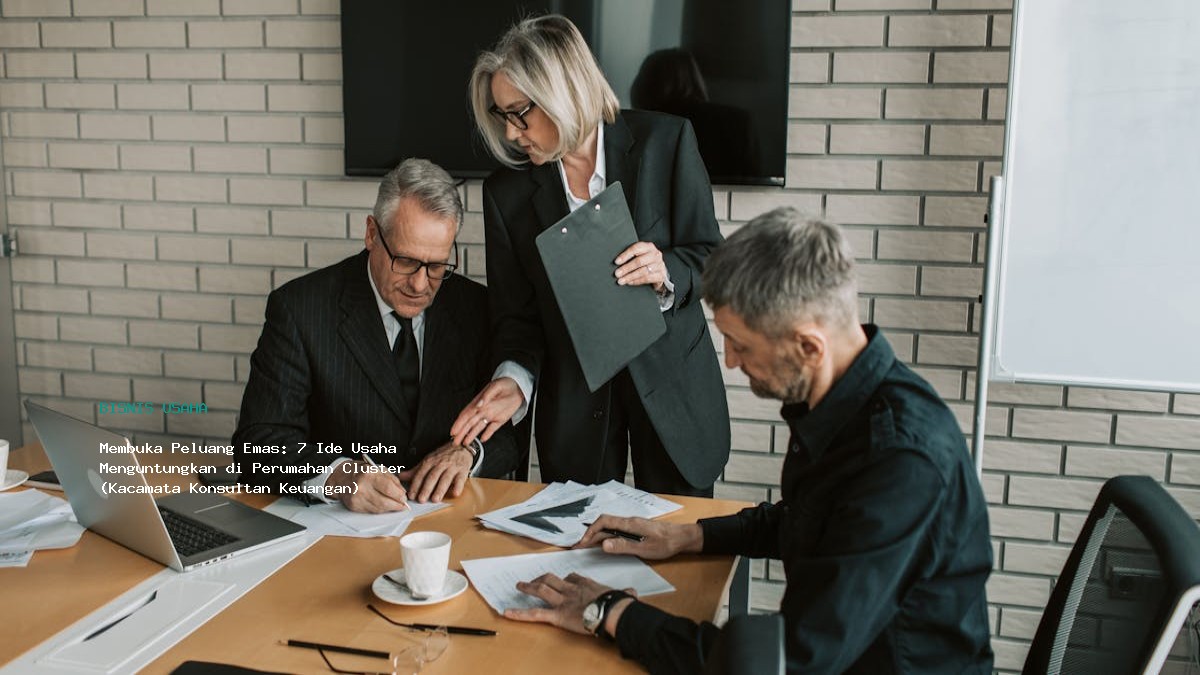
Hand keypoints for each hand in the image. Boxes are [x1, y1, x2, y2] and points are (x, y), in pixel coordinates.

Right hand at [326, 462, 408, 512]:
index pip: (388, 488)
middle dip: (397, 505)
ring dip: (390, 508)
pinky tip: (385, 506)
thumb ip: (392, 479)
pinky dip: (381, 510)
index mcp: (368, 474)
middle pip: (384, 501)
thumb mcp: (378, 469)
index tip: (404, 497)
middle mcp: (361, 487)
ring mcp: (356, 498)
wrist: (341, 477)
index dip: (399, 495)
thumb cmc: (361, 471)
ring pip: (379, 508)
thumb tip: (402, 492)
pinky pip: (372, 511)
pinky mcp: (354, 506)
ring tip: (396, 505)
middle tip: (403, 505)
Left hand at [407, 442, 472, 502]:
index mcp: (430, 461)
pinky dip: (458, 486)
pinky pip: (460, 479)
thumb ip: (415, 471)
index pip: (421, 474)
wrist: (461, 447)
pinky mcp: (463, 470)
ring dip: (440, 489)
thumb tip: (401, 476)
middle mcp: (440, 464)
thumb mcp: (428, 460)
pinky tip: (455, 493)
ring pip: (445, 479)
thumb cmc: (443, 456)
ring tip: (435, 499)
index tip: (412, 495)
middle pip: (432, 477)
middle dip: (426, 489)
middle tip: (421, 499)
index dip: (416, 485)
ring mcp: (452, 467)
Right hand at [450, 377, 523, 446]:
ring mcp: (491, 415)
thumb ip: (486, 396)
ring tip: (465, 443)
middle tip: (455, 442)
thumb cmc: (505, 384)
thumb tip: (478, 405)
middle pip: (470, 424)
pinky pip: (492, 428)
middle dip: (461, 433)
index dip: (458, 424)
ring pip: (478, 428)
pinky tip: (482, 439)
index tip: (453, 431)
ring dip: (471, 435)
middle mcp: (483, 410)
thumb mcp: (495, 387)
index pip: (466, 415)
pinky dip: (487, 434)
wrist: (517, 386)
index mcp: (479, 403)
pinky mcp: (500, 419)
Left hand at [504, 572, 635, 635]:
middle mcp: (572, 589)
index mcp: (587, 585)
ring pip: (542, 590)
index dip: (566, 579)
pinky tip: (508, 613)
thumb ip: (626, 594)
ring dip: (529, 587)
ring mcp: (563, 601)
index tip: (564, 580)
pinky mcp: (557, 615)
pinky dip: (520, 614)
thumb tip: (633, 594)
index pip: (573, 577)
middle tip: (533, 580)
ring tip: (519, 586)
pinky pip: (536, 614)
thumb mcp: (623, 596)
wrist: (613, 611)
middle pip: (553, 579)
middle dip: (541, 578)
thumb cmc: (619, 604)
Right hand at [575, 515, 703, 559]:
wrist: (682, 538)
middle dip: (589, 535)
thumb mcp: (644, 548)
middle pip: (604, 524)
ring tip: (587, 546)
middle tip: (579, 547)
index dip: (590, 532)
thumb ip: (623, 546)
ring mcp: (632, 525)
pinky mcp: (636, 529)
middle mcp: (629, 522)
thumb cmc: (666, 543)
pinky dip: (606, 536)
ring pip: (609, 527)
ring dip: (597, 535)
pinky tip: (604, 544)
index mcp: (629, 524)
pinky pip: (616, 530)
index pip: (603, 522)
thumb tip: (604, 544)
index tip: (582, 542)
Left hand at [614, 242, 666, 293]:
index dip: (625, 255)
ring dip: (630, 276)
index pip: (636, 248)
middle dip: (626, 268)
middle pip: (639, 261)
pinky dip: (636, 281)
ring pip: (643, 271)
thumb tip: (616, 262)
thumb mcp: (640, 255)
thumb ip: (631, 255)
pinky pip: (647, 278)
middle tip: (617, 273)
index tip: (616, 262)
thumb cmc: (646, 262)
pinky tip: (629, 282)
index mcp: (649, 246)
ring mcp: (659, 265)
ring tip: (621, 280)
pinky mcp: (661, 275)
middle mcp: (655, 254)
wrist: (659, 271)